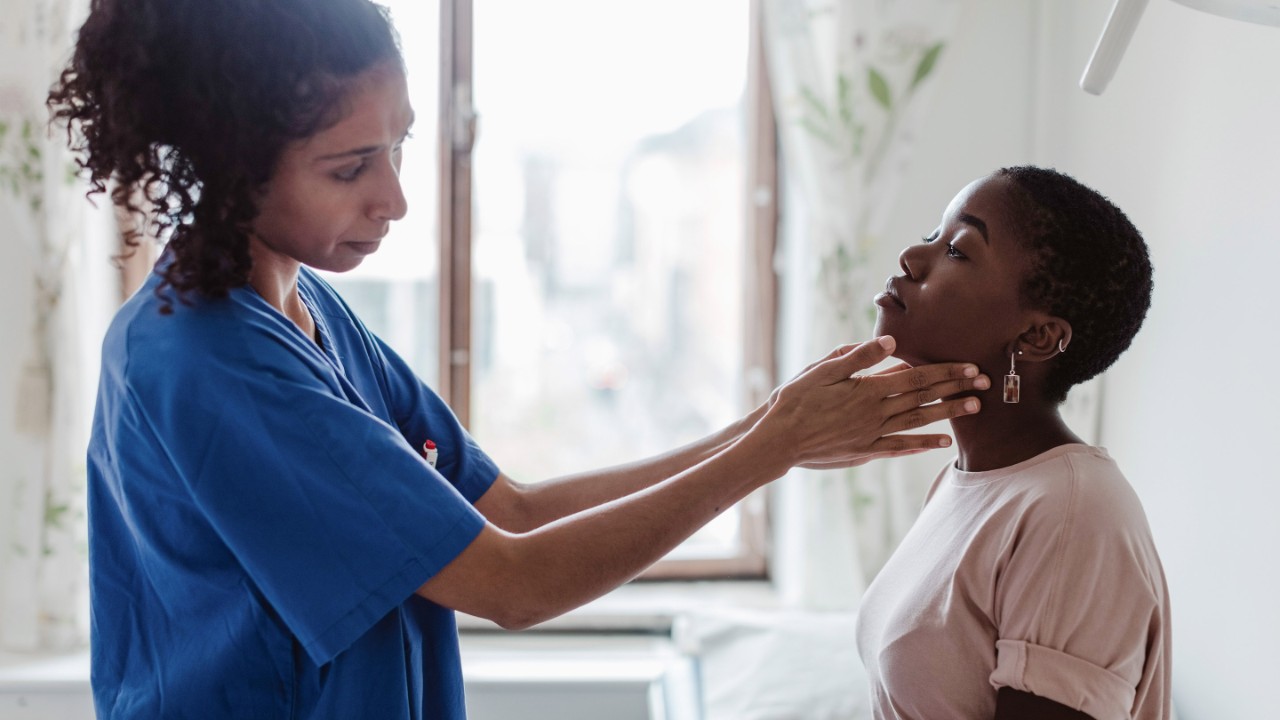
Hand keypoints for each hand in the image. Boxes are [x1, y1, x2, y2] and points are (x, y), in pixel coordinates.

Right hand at [755, 336, 986, 468]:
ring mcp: (871, 434)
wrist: (779, 439)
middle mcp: (875, 413)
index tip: (970, 367)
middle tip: (984, 383)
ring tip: (973, 409)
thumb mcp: (822, 370)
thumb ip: (858, 357)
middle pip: (923, 399)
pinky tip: (942, 442)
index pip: (915, 377)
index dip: (944, 371)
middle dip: (955, 389)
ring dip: (947, 415)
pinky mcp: (864, 450)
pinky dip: (922, 444)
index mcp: (867, 389)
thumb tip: (891, 342)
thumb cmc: (795, 400)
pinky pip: (900, 447)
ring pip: (917, 422)